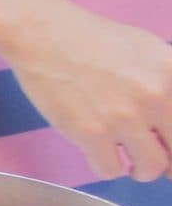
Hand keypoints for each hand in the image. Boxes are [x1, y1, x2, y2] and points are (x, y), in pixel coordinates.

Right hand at [9, 5, 171, 181]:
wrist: (45, 35)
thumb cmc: (92, 39)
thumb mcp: (149, 49)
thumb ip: (168, 80)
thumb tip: (171, 113)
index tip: (168, 141)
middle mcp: (157, 97)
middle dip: (168, 162)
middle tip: (157, 159)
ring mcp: (125, 118)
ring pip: (150, 168)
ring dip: (140, 169)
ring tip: (130, 162)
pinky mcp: (92, 133)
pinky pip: (110, 170)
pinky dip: (107, 167)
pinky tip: (100, 153)